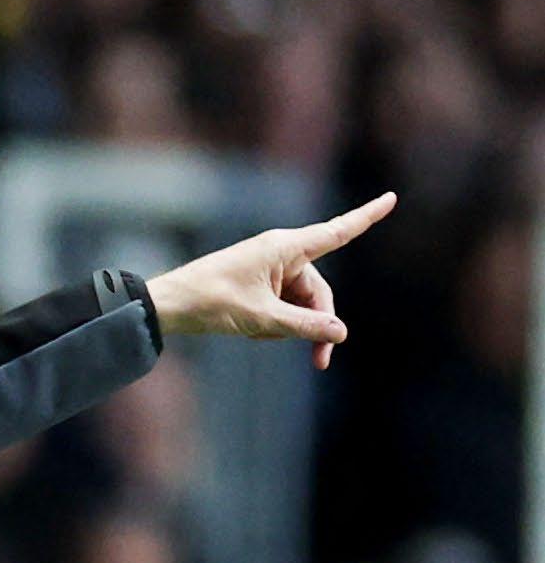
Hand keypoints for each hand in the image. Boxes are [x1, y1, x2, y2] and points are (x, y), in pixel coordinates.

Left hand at [147, 191, 395, 370]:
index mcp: (285, 247)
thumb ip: (304, 325)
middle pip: (318, 290)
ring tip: (257, 335)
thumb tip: (340, 331)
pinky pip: (281, 309)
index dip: (366, 217)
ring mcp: (270, 271)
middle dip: (317, 324)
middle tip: (320, 363)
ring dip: (288, 328)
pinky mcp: (259, 287)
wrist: (170, 305)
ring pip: (299, 304)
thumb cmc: (212, 301)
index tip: (391, 199)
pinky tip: (249, 332)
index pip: (337, 232)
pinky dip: (272, 325)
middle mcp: (282, 254)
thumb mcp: (262, 319)